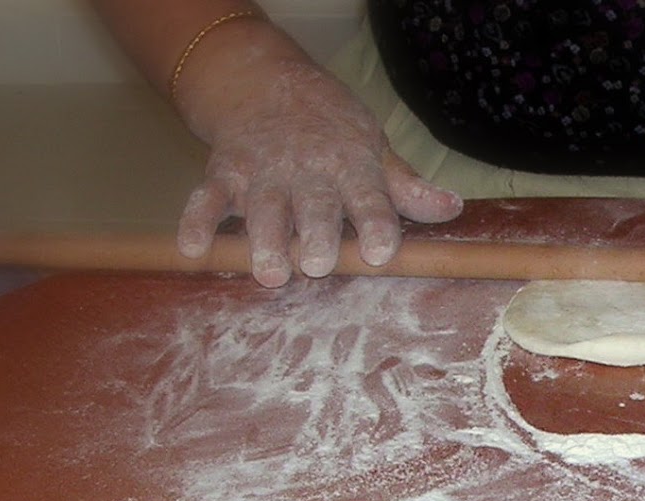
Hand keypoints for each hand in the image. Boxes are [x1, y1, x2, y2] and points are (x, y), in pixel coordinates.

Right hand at [178, 58, 462, 286]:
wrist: (263, 83)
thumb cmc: (330, 129)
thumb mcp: (374, 150)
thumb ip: (405, 187)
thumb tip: (451, 208)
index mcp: (350, 168)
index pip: (369, 199)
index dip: (376, 224)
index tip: (380, 253)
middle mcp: (306, 173)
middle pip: (313, 207)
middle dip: (313, 234)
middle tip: (315, 264)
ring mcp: (262, 175)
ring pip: (262, 209)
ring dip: (263, 239)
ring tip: (270, 273)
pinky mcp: (223, 176)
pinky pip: (207, 199)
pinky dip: (197, 222)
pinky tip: (193, 250)